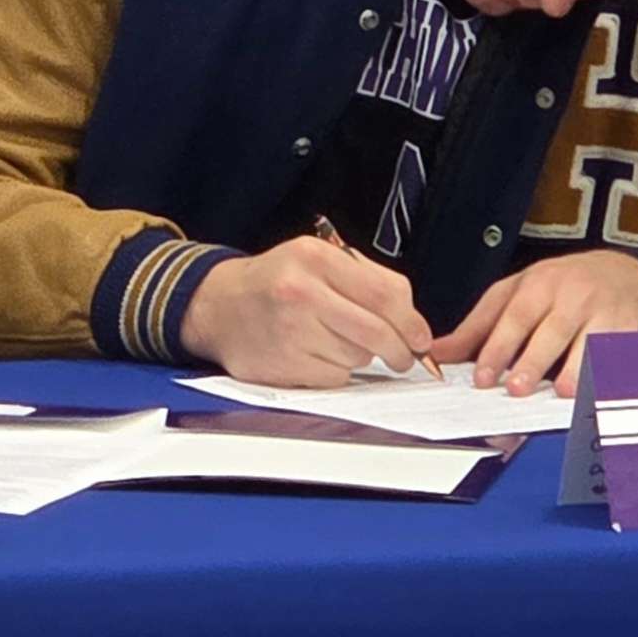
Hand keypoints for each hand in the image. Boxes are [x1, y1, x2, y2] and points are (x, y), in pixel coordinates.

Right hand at [182, 236, 434, 388]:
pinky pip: (334, 378)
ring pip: (357, 357)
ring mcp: (291, 330)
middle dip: (399, 350)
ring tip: (333, 340)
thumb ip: (365, 280)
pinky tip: (315, 355)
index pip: (386, 294)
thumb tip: (413, 322)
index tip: (420, 338)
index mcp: (316, 258)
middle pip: (377, 332)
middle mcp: (302, 292)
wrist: (217, 307)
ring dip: (359, 356)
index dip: (412, 322)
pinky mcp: (283, 364)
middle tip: (404, 358)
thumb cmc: (275, 283)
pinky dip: (335, 372)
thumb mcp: (316, 260)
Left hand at [435, 249, 637, 397]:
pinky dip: (610, 372)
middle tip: (517, 389)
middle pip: (551, 330)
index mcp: (539, 285)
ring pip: (590, 342)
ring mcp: (605, 313)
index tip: (483, 377)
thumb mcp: (517, 292)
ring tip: (560, 392)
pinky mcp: (633, 330)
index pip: (515, 317)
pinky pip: (621, 353)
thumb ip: (479, 325)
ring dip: (575, 368)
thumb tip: (438, 352)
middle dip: (533, 360)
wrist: (626, 273)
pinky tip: (598, 390)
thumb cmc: (564, 286)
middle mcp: (573, 297)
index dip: (497, 348)